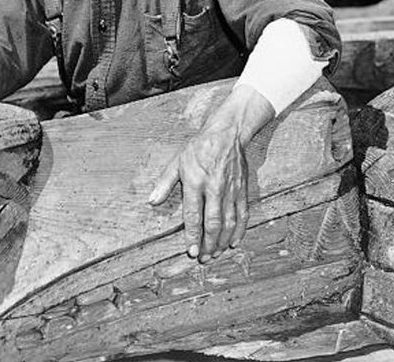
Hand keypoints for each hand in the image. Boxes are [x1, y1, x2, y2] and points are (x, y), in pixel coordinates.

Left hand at [148, 86, 273, 261]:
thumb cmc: (198, 148)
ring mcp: (230, 191)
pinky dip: (239, 231)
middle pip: (213, 223)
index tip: (191, 251)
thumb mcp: (177, 161)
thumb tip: (151, 201)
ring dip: (222, 242)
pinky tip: (233, 242)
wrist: (226, 134)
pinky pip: (242, 215)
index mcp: (195, 182)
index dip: (193, 236)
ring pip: (228, 223)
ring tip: (215, 255)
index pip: (193, 216)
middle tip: (203, 259)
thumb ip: (164, 183)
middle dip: (208, 244)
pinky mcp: (241, 191)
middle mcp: (214, 189)